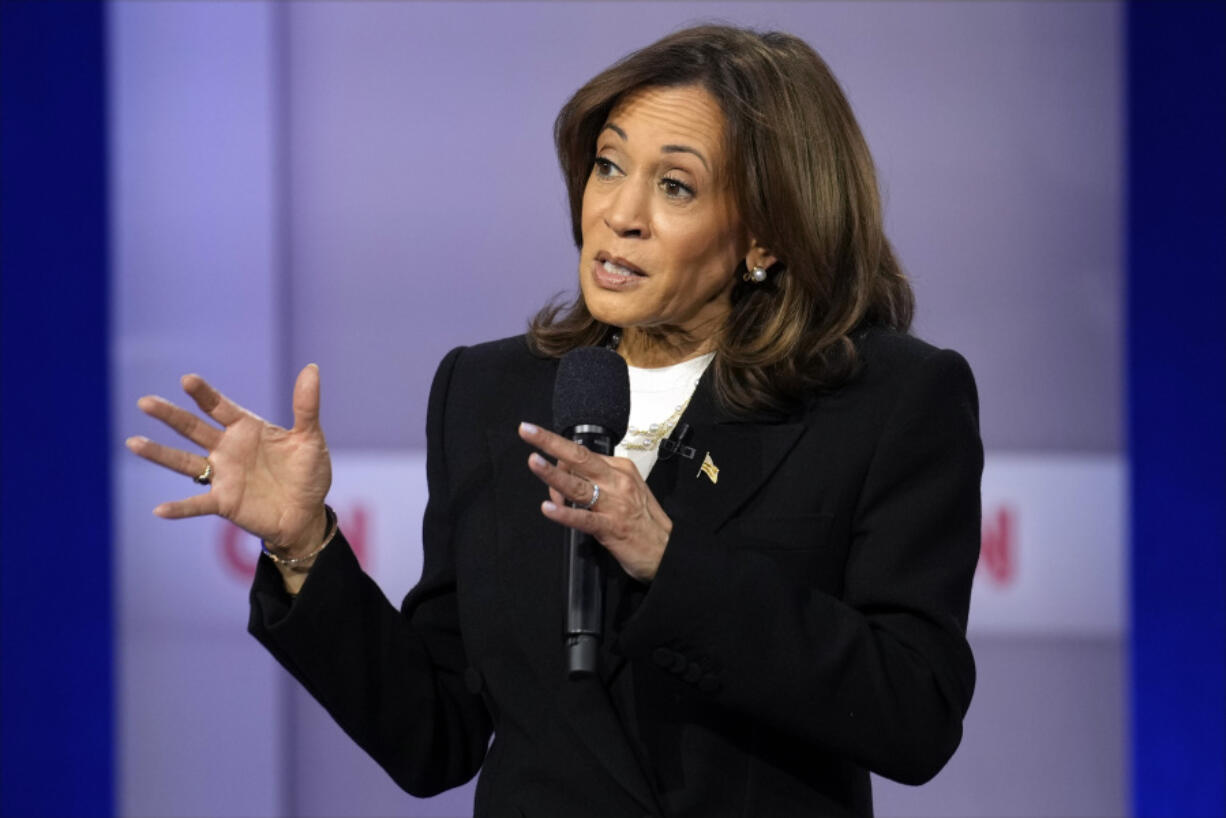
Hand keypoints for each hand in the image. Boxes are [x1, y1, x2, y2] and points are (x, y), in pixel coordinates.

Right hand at [126, 364, 331, 556]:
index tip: (187, 380)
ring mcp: (223, 476)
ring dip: (160, 454)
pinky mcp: (224, 503)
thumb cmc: (308, 473)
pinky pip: (197, 504)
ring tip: (133, 443)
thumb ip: (306, 406)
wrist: (308, 514)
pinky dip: (179, 508)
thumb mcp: (310, 438)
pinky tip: (159, 510)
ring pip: (185, 462)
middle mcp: (228, 449)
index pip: (220, 407)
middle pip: (193, 429)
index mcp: (247, 429)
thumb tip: (312, 368)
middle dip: (170, 416)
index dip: (203, 394)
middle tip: (145, 402)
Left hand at [519, 422, 670, 581]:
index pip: (582, 455)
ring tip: (533, 462)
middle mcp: (617, 482)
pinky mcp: (612, 528)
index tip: (539, 456)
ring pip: (578, 485)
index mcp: (621, 469)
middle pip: (579, 457)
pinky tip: (549, 509)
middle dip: (550, 442)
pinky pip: (584, 519)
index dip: (557, 460)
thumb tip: (566, 477)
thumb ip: (598, 481)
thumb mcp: (626, 490)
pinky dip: (565, 514)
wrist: (670, 550)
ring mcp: (615, 504)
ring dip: (553, 474)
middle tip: (527, 431)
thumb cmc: (645, 522)